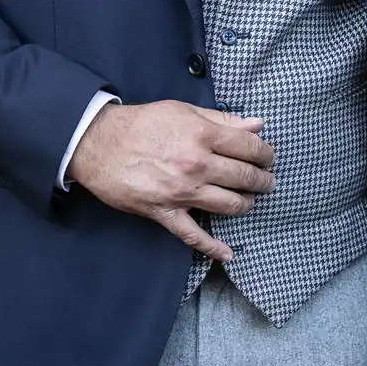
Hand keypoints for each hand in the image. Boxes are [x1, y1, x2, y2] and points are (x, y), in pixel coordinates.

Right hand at [66, 100, 275, 261]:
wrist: (99, 144)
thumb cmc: (142, 123)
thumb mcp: (183, 111)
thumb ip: (222, 118)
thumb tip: (257, 124)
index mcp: (203, 135)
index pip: (250, 147)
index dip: (265, 153)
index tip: (267, 157)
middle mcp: (197, 165)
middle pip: (245, 177)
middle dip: (262, 180)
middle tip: (266, 180)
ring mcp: (182, 193)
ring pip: (230, 205)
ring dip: (246, 204)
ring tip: (249, 200)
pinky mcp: (165, 213)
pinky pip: (194, 236)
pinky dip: (213, 248)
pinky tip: (228, 254)